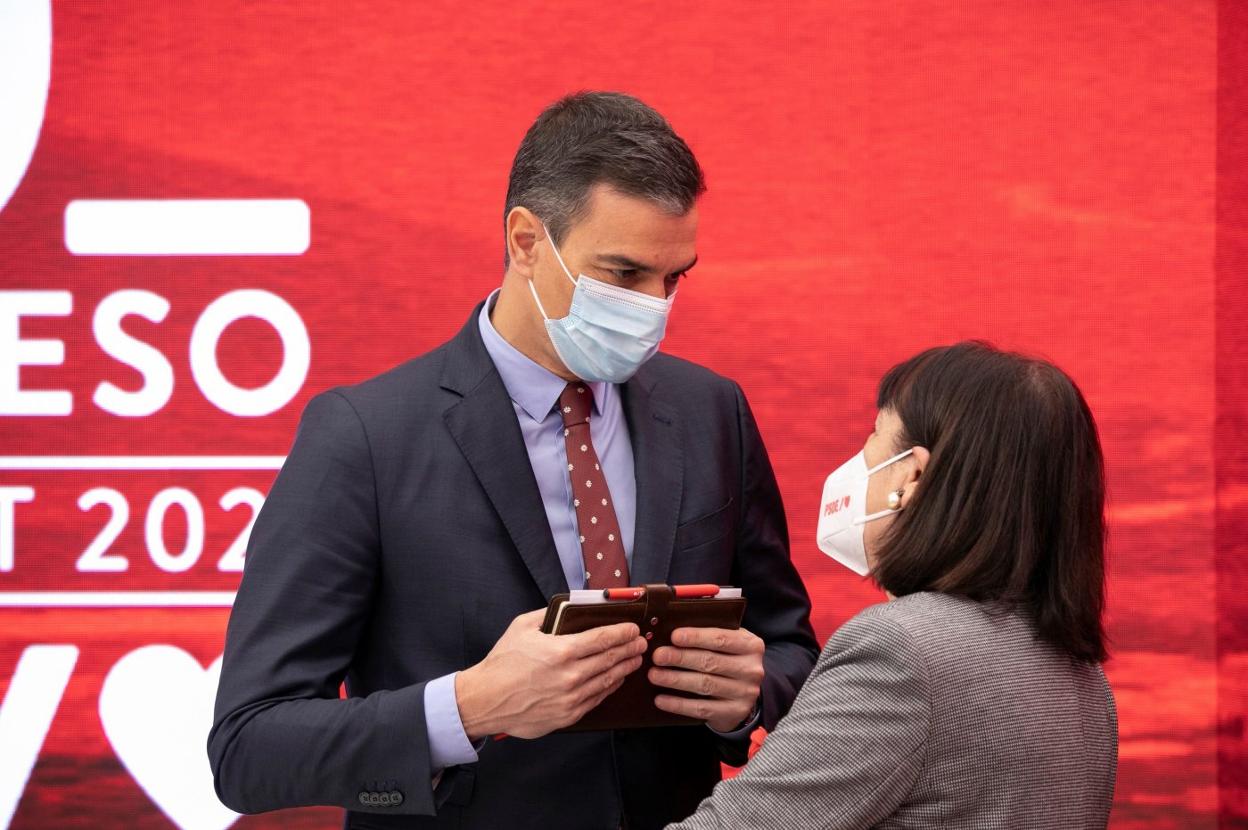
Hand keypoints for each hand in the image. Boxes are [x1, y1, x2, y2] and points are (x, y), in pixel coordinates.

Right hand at [455, 609, 646, 740]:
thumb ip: (548, 614)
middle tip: (641, 642)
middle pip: (611, 659)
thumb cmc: (502, 663)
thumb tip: (569, 606)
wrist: (485, 700)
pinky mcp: (568, 715)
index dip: (622, 632)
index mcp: (561, 651)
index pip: (603, 639)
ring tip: (635, 659)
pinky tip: (616, 679)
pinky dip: (610, 687)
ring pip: (608, 680)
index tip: (633, 628)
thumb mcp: (522, 627)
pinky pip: (597, 698)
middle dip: (630, 648)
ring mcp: (571, 698)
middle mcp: (570, 676)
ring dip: (625, 668)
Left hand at [648, 626, 764, 732]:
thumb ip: (708, 635)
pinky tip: (661, 699)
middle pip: (711, 662)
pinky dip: (679, 704)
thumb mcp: (728, 643)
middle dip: (680, 658)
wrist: (745, 692)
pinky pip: (702, 708)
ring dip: (676, 680)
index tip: (674, 636)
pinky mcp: (734, 712)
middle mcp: (751, 669)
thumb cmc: (728, 659)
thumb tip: (672, 631)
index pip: (721, 639)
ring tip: (654, 675)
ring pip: (705, 685)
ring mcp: (745, 693)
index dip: (696, 637)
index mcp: (751, 645)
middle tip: (658, 656)